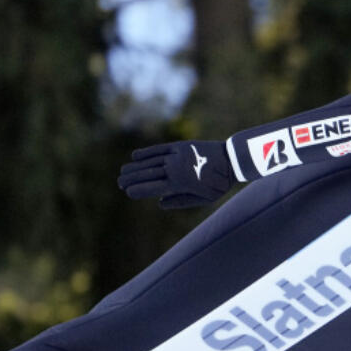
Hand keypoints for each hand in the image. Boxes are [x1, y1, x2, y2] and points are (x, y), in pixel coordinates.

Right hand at [118, 140, 235, 208]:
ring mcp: (176, 155)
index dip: (139, 190)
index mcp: (179, 184)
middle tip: (119, 182)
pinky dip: (146, 152)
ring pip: (150, 162)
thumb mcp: (203, 200)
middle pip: (148, 174)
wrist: (231, 161)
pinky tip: (135, 156)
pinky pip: (159, 149)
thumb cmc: (218, 184)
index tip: (127, 192)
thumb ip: (181, 201)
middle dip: (132, 179)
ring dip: (135, 167)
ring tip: (123, 171)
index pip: (153, 188)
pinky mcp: (180, 146)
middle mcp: (174, 168)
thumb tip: (159, 204)